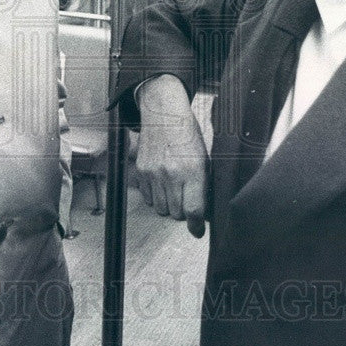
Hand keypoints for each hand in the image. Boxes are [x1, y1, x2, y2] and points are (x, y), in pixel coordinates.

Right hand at [134, 75, 208, 237]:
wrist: (164, 113)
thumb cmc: (187, 135)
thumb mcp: (204, 158)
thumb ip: (203, 186)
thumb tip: (202, 212)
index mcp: (193, 170)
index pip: (194, 210)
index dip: (196, 226)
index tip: (198, 231)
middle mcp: (172, 174)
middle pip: (176, 213)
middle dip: (183, 212)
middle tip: (187, 199)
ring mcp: (154, 173)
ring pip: (161, 209)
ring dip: (168, 205)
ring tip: (174, 189)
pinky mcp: (142, 171)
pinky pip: (148, 198)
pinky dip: (155, 196)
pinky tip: (162, 182)